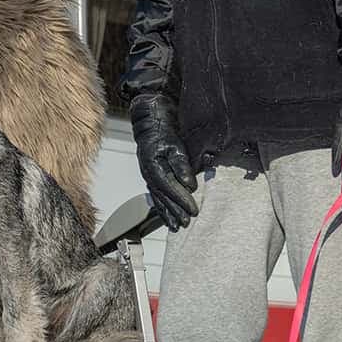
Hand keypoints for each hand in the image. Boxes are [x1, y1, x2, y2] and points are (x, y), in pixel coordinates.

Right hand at [129, 95, 199, 230]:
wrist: (150, 116)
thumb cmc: (161, 127)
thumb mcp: (175, 144)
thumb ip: (181, 165)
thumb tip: (188, 183)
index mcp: (153, 165)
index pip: (169, 188)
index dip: (181, 201)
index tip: (193, 210)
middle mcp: (148, 172)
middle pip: (163, 197)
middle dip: (175, 211)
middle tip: (186, 223)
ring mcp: (148, 173)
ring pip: (158, 198)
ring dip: (167, 213)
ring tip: (176, 226)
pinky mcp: (151, 172)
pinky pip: (156, 193)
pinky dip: (162, 205)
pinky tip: (166, 213)